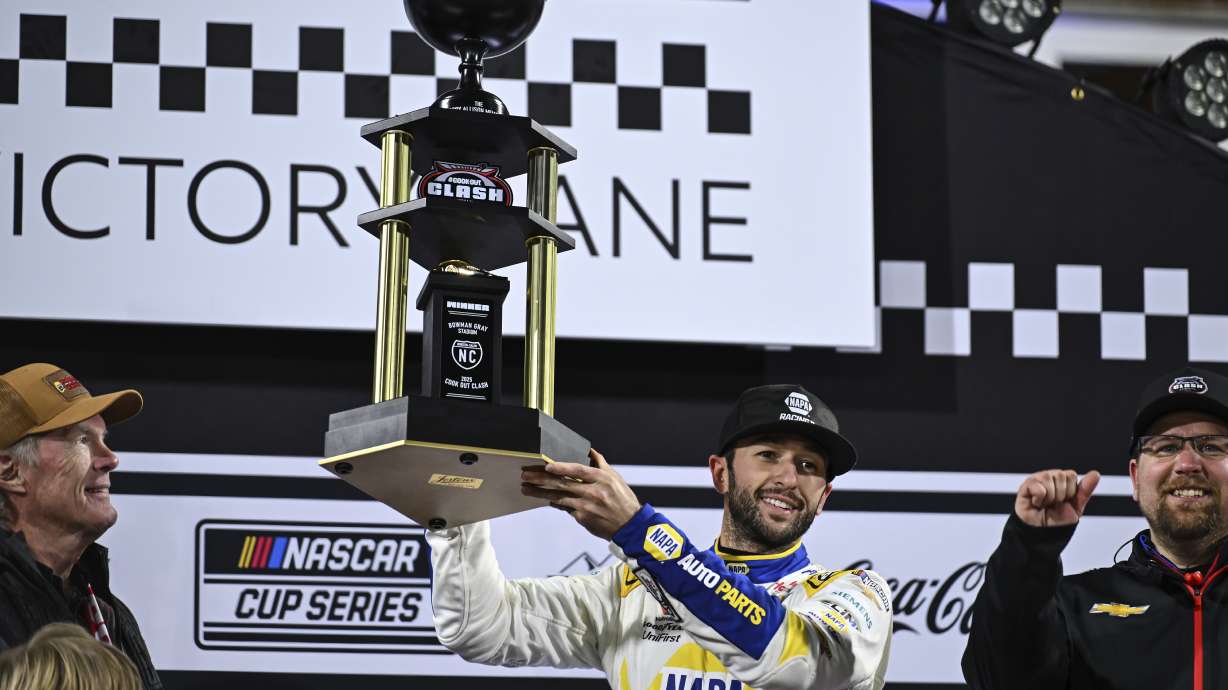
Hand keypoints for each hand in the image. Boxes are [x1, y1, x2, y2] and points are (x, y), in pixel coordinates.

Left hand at [520, 448, 641, 539]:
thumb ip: (600, 463)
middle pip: (562, 484)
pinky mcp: (582, 518)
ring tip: (526, 489)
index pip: (578, 470)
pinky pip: (565, 508)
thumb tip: (589, 450)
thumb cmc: (623, 500)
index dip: (562, 467)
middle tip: (526, 475)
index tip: (547, 466)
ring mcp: (586, 506)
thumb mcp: (615, 478)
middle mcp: (593, 491)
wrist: (629, 526)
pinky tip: (545, 499)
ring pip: (558, 497)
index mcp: (601, 478)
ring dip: (540, 493)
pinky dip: (555, 502)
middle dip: (541, 479)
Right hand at [1015, 469, 1100, 527]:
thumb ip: (1084, 490)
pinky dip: (1039, 498)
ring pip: (1048, 478)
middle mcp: (1050, 477)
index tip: (1064, 502)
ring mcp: (1037, 479)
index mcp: (1063, 481)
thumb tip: (1095, 474)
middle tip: (1053, 504)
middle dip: (1060, 495)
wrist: (1041, 532)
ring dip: (1049, 497)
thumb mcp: (1075, 507)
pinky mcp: (1026, 485)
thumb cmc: (1057, 520)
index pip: (1071, 475)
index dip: (1070, 491)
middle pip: (1060, 475)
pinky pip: (1037, 486)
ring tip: (1044, 504)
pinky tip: (1036, 503)